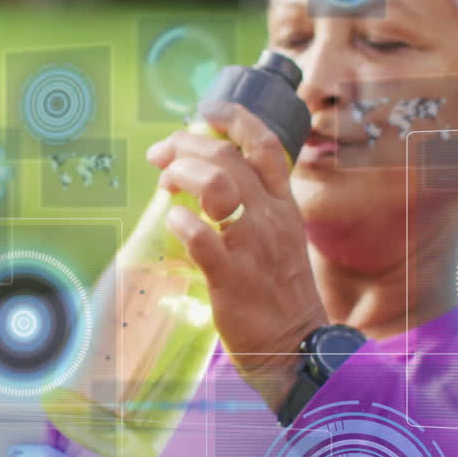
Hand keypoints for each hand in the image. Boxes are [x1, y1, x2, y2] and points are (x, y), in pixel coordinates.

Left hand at [145, 102, 328, 413]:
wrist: (296, 347)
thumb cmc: (279, 294)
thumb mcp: (280, 240)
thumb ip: (254, 210)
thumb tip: (211, 184)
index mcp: (284, 206)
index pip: (265, 145)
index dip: (234, 118)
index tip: (205, 109)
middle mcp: (271, 218)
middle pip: (228, 157)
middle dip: (186, 144)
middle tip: (161, 156)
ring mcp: (252, 247)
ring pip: (217, 185)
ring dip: (182, 174)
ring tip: (165, 186)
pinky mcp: (231, 278)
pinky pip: (202, 238)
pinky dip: (181, 221)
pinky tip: (172, 220)